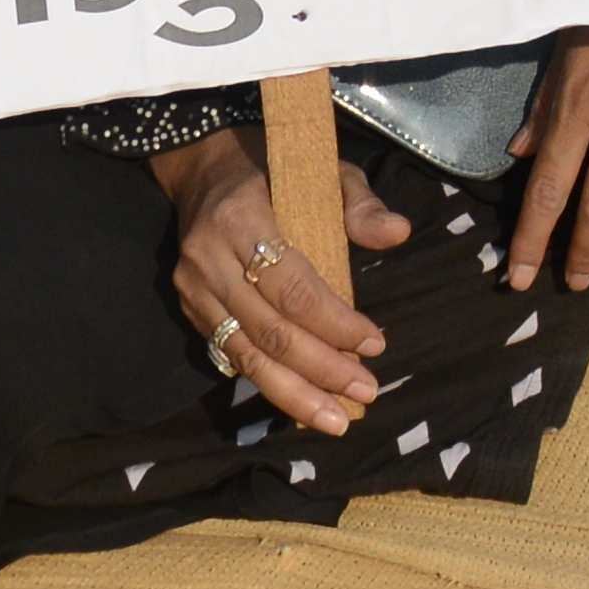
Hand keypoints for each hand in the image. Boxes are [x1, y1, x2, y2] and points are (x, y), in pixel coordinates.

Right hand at [158, 129, 394, 436]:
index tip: (375, 343)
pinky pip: (231, 355)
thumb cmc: (275, 169)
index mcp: (241, 219)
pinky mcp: (190, 309)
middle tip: (366, 391)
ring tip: (337, 419)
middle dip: (321, 369)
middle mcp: (208, 260)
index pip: (293, 287)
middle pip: (270, 331)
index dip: (335, 323)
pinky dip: (269, 383)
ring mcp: (193, 289)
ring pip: (246, 355)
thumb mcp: (324, 169)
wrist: (203, 169)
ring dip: (295, 393)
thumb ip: (360, 204)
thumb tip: (398, 232)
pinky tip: (303, 404)